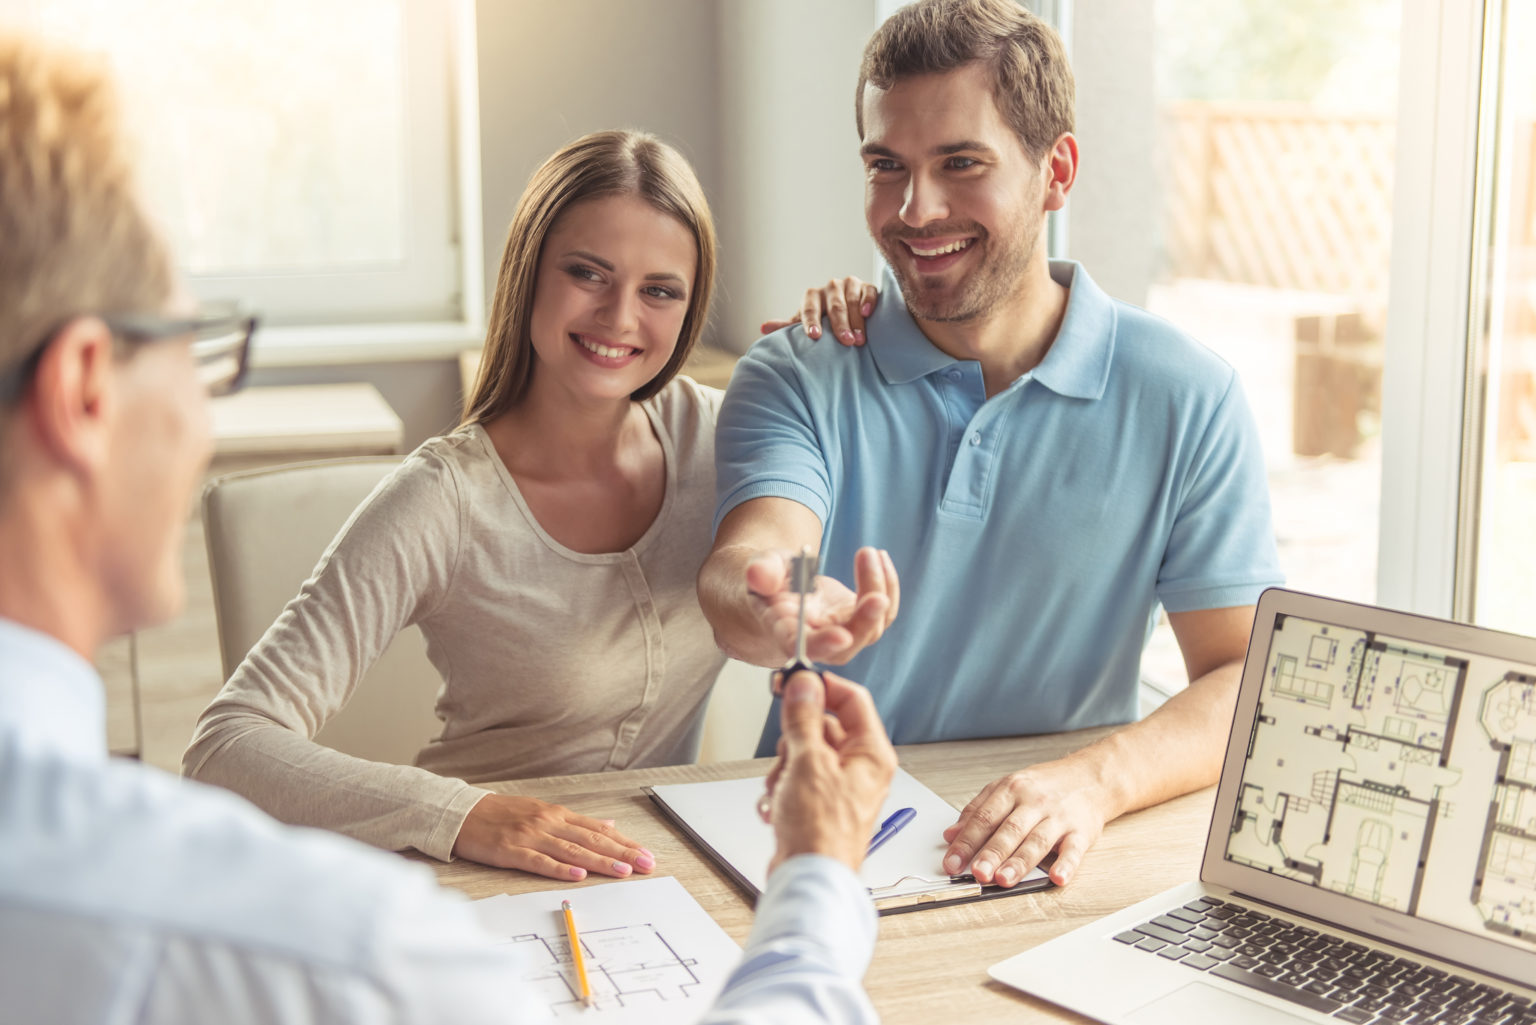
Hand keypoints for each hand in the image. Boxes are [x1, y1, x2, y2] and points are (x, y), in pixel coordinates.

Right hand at [452, 793, 655, 880]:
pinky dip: (560, 868)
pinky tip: (578, 874)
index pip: (599, 829)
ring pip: (572, 850)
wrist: (463, 813)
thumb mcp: (544, 812)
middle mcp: (548, 823)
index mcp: (558, 815)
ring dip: (599, 861)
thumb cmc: (503, 815)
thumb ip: (577, 822)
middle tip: (646, 865)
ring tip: (622, 871)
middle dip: (622, 853)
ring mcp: (530, 836)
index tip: (646, 854)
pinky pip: (539, 861)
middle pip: (591, 839)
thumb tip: (610, 823)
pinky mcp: (511, 851)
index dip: (625, 842)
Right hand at [746, 546, 898, 664]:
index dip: (824, 644)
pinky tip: (879, 557)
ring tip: (868, 553)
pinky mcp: (860, 620)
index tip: (842, 637)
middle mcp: (818, 640)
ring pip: (872, 626)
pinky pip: (883, 612)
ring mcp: (843, 632)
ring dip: (878, 589)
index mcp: (788, 633)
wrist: (781, 588)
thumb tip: (758, 573)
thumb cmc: (769, 582)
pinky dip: (887, 585)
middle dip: (865, 621)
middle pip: (849, 642)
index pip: (805, 646)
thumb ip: (760, 571)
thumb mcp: (760, 569)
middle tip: (877, 596)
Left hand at [760, 275, 879, 344]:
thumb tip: (763, 329)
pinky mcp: (868, 286)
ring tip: (859, 340)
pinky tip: (868, 313)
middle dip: (840, 325)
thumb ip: (788, 328)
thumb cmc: (824, 323)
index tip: (814, 336)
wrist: (848, 316)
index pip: (810, 308)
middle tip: (846, 343)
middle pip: (834, 306)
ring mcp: (850, 285)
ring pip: (852, 300)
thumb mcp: (805, 325)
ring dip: (856, 320)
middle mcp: (830, 288)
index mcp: (812, 296)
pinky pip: (869, 291)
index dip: (811, 321)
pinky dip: (869, 301)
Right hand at [760, 670, 895, 871]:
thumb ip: (804, 718)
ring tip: (783, 789)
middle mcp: (862, 769)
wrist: (808, 880)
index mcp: (871, 754)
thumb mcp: (807, 762)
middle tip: (788, 752)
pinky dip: (782, 788)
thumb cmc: (820, 832)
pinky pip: (797, 779)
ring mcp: (841, 788)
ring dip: (784, 767)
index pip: (852, 699)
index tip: (794, 681)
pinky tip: (778, 806)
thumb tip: (804, 685)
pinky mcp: (821, 805)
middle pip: (824, 727)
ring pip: (806, 753)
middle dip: (795, 739)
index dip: (822, 686)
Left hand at [941, 759, 1108, 888]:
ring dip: (1019, 862)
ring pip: (1036, 841)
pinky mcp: (1082, 831)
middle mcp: (1034, 802)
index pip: (983, 818)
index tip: (951, 862)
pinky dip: (1066, 864)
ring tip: (1004, 880)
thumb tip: (950, 835)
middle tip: (977, 873)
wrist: (1090, 777)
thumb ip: (977, 810)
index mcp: (1011, 790)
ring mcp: (1058, 817)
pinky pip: (1074, 849)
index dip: (966, 842)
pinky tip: (1056, 877)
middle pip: (1009, 830)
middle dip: (991, 853)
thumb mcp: (1006, 788)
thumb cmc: (1044, 786)